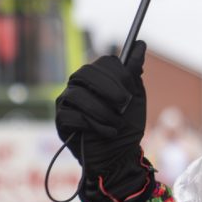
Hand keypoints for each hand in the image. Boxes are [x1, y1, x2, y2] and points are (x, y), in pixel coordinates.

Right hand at [55, 42, 153, 201]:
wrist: (120, 157)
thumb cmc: (126, 126)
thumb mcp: (135, 98)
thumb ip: (133, 73)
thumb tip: (140, 44)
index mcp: (96, 79)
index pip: (102, 63)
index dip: (118, 75)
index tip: (130, 91)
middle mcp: (78, 86)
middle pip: (85, 73)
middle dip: (110, 90)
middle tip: (124, 104)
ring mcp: (66, 103)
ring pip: (79, 95)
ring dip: (104, 112)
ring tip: (115, 125)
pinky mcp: (61, 121)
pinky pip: (73, 116)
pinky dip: (94, 126)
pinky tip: (104, 133)